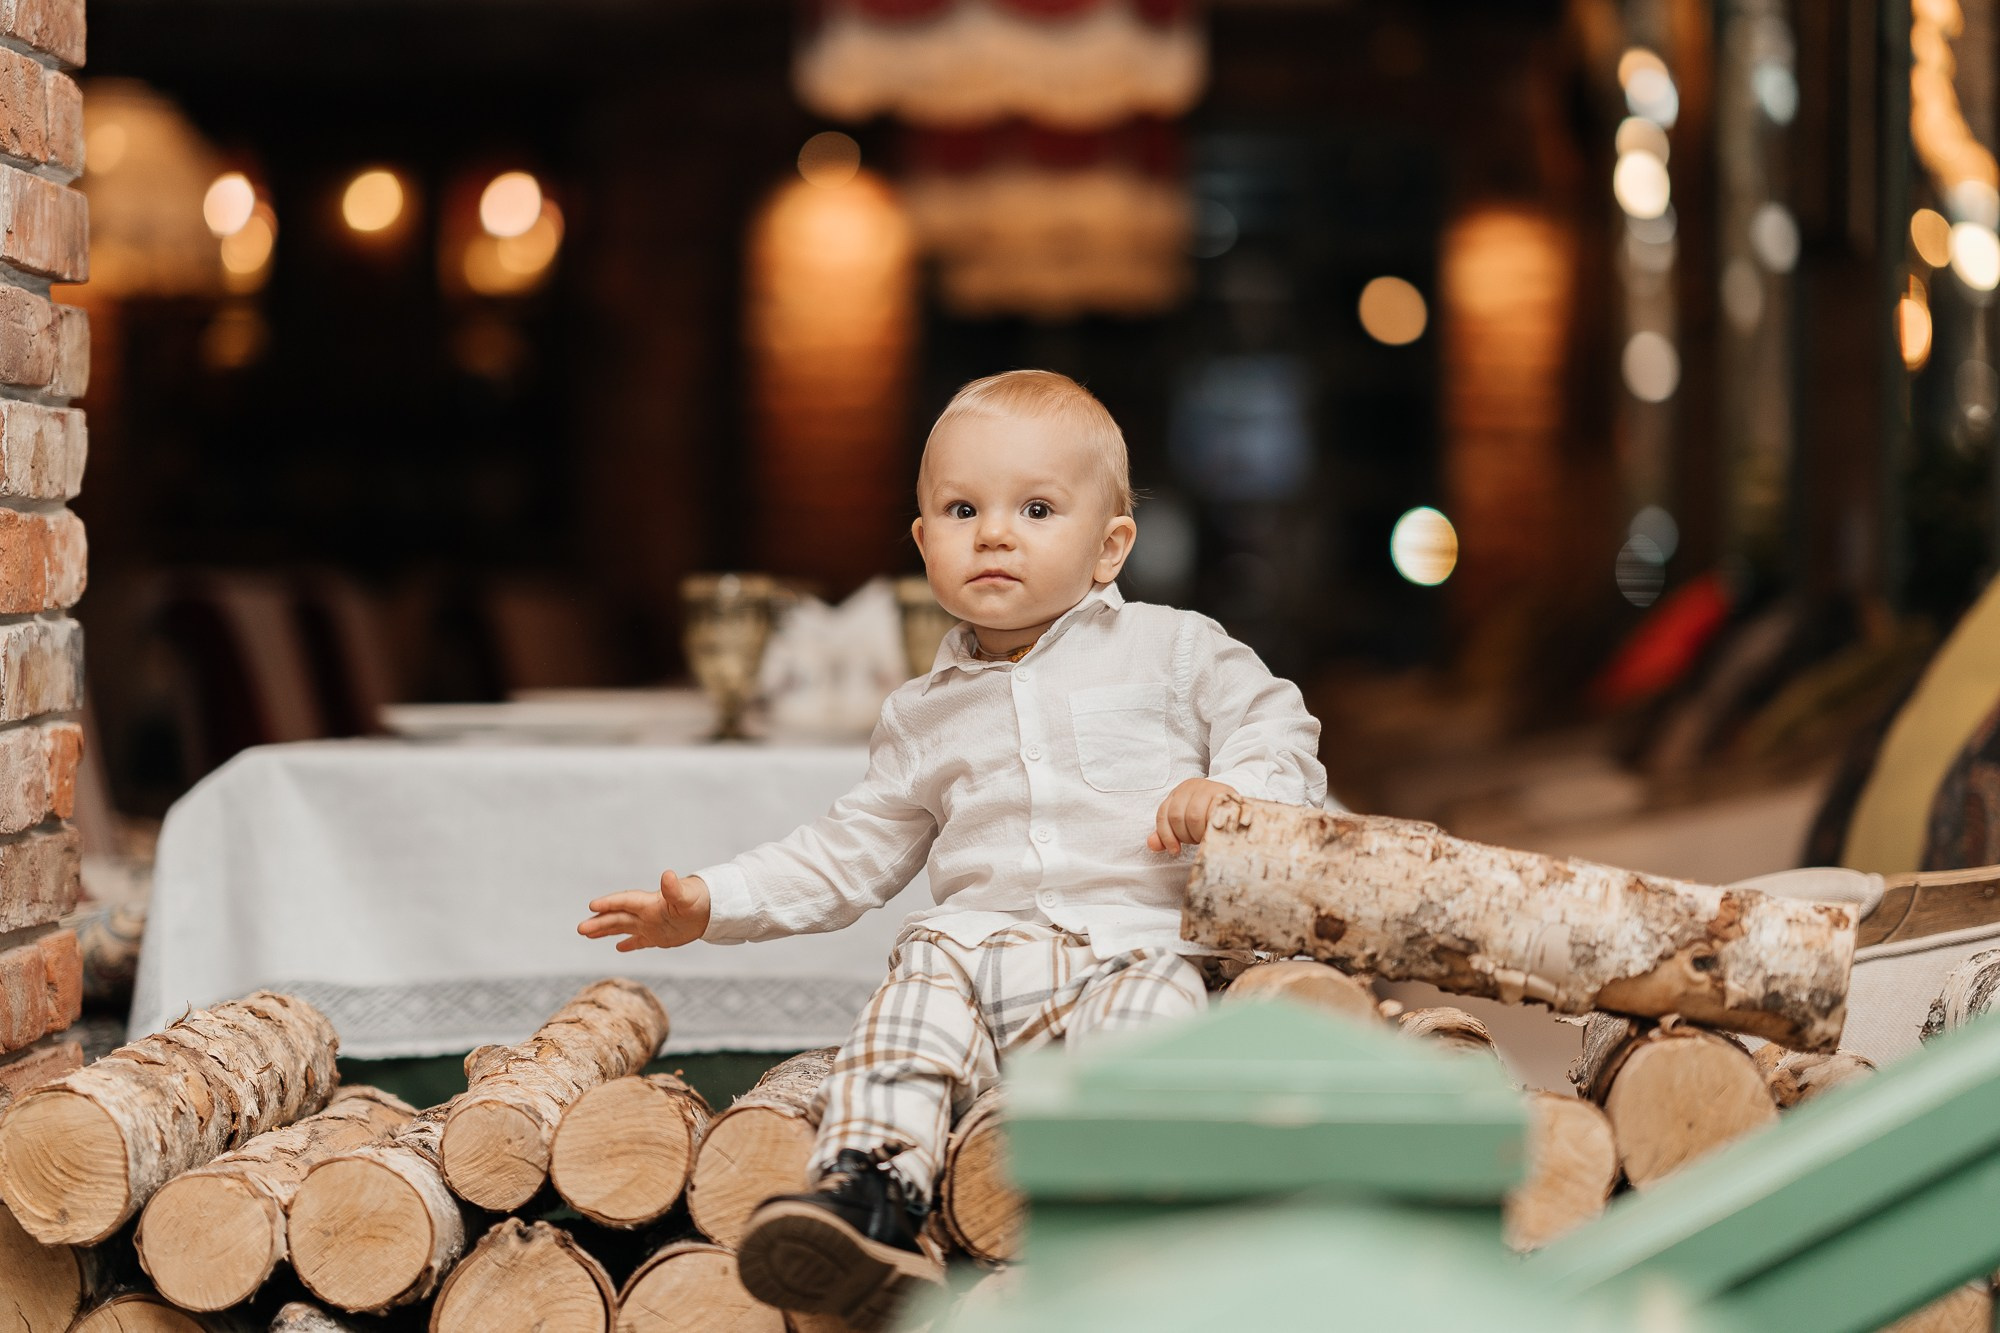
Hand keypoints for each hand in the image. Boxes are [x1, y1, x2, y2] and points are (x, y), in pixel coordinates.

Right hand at [579, 870, 711, 951]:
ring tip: (586, 933)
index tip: (592, 906)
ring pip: (623, 927)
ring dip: (605, 930)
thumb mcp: (686, 896)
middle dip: (599, 922)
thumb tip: (668, 874)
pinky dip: (629, 944)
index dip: (609, 903)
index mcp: (650, 902)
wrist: (712, 909)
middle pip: (618, 917)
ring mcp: (650, 924)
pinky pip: (639, 940)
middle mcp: (646, 913)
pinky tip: (617, 948)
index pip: (624, 902)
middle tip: (580, 929)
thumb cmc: (699, 899)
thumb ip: (674, 888)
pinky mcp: (658, 936)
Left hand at [1148, 779, 1236, 855]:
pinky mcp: (1224, 794)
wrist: (1234, 800)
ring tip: (1205, 837)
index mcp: (1177, 793)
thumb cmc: (1206, 814)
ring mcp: (1208, 788)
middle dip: (1185, 835)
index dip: (1166, 836)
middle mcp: (1191, 787)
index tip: (1174, 850)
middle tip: (1196, 841)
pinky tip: (1214, 833)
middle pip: (1177, 816)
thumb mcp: (1184, 822)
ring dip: (1198, 833)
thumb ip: (1168, 834)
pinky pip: (1213, 813)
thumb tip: (1152, 845)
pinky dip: (1211, 827)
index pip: (1163, 814)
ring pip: (1194, 815)